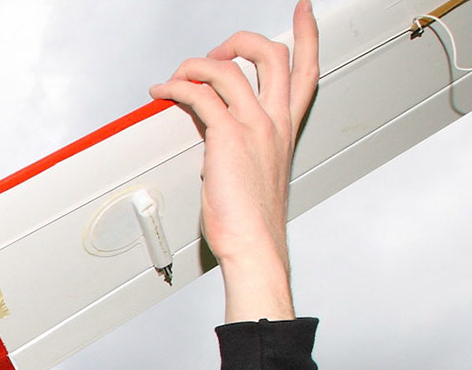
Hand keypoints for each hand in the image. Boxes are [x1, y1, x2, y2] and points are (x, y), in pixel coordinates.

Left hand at [151, 0, 318, 322]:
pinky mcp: (227, 137)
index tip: (302, 12)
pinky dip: (178, 87)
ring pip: (231, 68)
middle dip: (243, 40)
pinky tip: (164, 91)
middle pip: (274, 55)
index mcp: (286, 130)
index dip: (307, 35)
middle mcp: (275, 123)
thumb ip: (243, 145)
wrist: (254, 245)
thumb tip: (214, 132)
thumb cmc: (253, 222)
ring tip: (179, 74)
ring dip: (199, 63)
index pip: (307, 72)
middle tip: (220, 48)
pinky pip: (201, 95)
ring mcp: (254, 127)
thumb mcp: (256, 173)